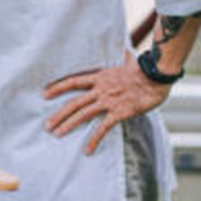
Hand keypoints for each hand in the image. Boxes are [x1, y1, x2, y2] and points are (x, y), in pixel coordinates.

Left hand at [43, 52, 171, 154]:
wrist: (155, 77)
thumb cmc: (143, 70)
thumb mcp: (127, 60)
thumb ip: (121, 57)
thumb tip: (124, 50)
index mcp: (100, 76)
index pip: (73, 81)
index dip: (57, 87)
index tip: (45, 93)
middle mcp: (100, 89)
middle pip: (74, 102)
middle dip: (58, 114)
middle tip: (47, 125)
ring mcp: (108, 101)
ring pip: (83, 114)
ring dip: (68, 125)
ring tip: (57, 134)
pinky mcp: (118, 112)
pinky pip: (103, 128)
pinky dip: (94, 139)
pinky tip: (87, 150)